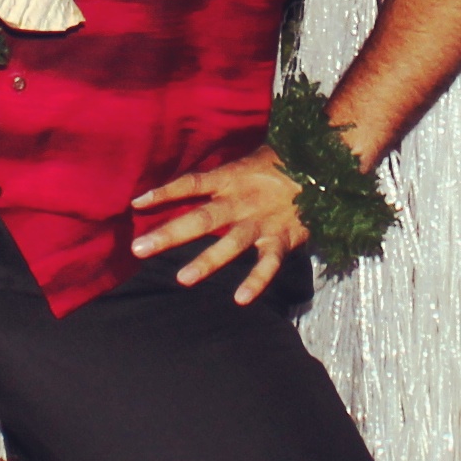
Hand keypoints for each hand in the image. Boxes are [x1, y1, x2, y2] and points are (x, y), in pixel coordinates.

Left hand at [128, 146, 311, 303]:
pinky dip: (256, 281)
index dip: (164, 192)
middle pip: (202, 218)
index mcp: (231, 178)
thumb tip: (189, 183)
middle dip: (169, 234)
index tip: (136, 203)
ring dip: (207, 261)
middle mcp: (242, 201)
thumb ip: (220, 176)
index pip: (191, 183)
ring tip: (182, 279)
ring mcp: (262, 222)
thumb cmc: (280, 163)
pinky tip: (240, 299)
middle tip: (139, 249)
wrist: (323, 166)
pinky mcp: (283, 239)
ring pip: (231, 244)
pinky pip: (268, 263)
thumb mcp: (246, 161)